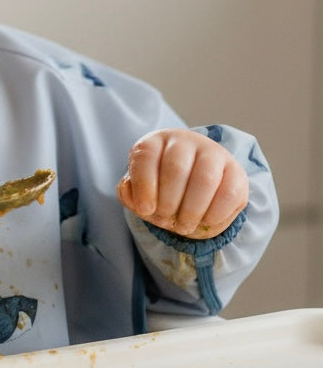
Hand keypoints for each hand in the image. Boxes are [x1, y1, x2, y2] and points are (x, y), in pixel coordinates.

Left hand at [117, 129, 248, 239]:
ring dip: (192, 210)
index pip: (146, 156)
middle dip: (168, 202)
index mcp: (155, 141)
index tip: (145, 209)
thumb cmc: (160, 189)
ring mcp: (213, 153)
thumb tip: (133, 194)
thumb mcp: (141, 192)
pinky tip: (205, 221)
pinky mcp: (237, 172)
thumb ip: (131, 195)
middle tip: (166, 220)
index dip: (144, 185)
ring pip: (204, 179)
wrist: (192, 189)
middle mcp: (184, 141)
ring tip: (183, 225)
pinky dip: (215, 214)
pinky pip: (230, 193)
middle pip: (176, 168)